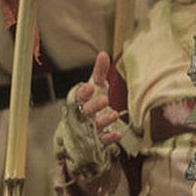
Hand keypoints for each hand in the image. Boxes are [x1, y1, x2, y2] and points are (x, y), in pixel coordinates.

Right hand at [54, 53, 127, 183]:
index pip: (77, 97)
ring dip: (104, 121)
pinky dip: (109, 138)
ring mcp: (88, 129)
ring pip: (94, 126)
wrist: (81, 132)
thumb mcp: (94, 87)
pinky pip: (101, 140)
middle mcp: (82, 116)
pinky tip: (117, 134)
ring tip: (115, 115)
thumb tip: (104, 54)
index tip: (89, 87)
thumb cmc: (89, 105)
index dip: (83, 93)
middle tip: (105, 100)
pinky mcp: (96, 141)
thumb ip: (99, 72)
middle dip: (94, 106)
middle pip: (86, 111)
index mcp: (79, 102)